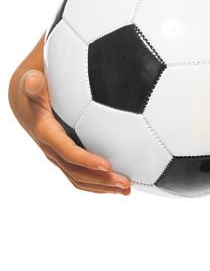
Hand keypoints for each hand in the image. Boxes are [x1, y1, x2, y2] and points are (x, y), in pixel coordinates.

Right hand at [12, 70, 131, 194]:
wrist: (23, 100)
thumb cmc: (32, 88)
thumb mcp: (31, 82)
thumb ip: (33, 83)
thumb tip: (34, 80)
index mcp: (46, 132)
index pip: (67, 151)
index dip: (86, 160)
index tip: (107, 166)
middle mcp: (51, 148)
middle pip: (76, 171)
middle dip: (101, 180)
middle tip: (126, 184)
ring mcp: (58, 155)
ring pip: (79, 178)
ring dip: (103, 186)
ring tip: (126, 190)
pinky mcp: (65, 156)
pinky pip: (79, 175)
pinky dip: (98, 183)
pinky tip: (117, 184)